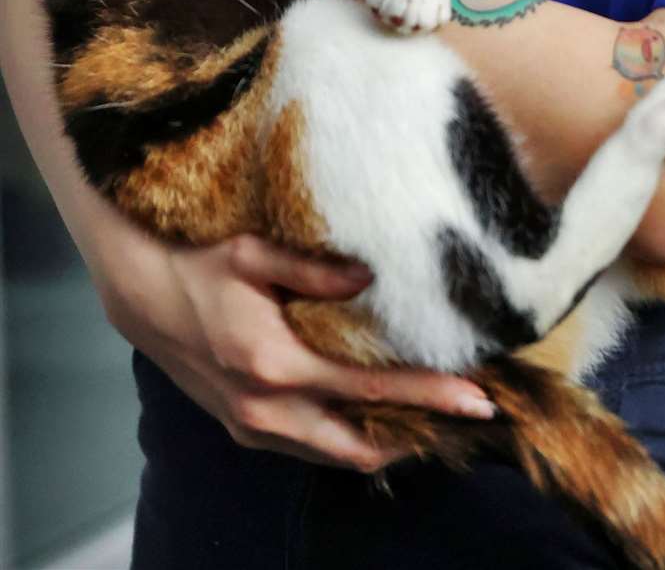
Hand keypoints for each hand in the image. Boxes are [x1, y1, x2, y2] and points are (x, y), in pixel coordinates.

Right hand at [102, 230, 496, 471]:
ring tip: (436, 416)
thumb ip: (314, 269)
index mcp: (275, 363)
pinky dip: (350, 440)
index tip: (477, 397)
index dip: (430, 395)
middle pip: (361, 445)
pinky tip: (380, 419)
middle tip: (469, 416)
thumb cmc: (200, 265)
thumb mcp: (253, 253)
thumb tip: (371, 279)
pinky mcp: (246, 431)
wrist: (142, 296)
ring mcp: (254, 427)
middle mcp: (267, 409)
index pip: (371, 391)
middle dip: (419, 435)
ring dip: (387, 441)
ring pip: (336, 456)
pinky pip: (311, 449)